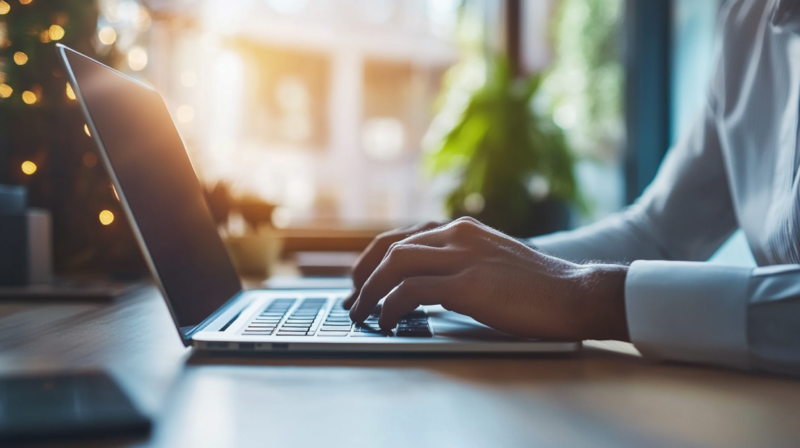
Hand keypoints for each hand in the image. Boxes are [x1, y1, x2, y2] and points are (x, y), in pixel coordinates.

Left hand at [348, 217, 629, 340]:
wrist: (575, 293)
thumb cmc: (538, 286)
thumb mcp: (491, 262)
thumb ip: (460, 263)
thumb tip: (424, 283)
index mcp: (463, 229)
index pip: (403, 236)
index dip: (373, 258)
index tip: (362, 279)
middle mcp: (458, 235)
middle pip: (390, 247)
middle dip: (363, 274)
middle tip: (354, 299)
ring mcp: (463, 257)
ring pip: (394, 264)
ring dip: (370, 291)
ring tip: (362, 314)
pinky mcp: (468, 284)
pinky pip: (411, 291)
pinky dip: (391, 306)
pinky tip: (388, 322)